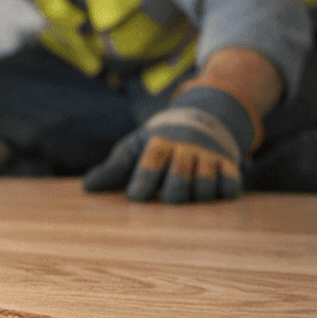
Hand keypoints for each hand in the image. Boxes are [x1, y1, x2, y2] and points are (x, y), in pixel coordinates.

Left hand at [83, 83, 261, 202]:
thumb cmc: (157, 143)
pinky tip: (211, 189)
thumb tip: (87, 188)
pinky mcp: (229, 164)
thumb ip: (113, 169)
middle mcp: (185, 148)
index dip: (140, 188)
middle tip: (166, 194)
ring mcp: (209, 156)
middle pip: (176, 189)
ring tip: (188, 191)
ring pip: (204, 192)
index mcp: (158, 144)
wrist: (199, 118)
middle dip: (169, 198)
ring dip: (194, 199)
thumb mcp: (134, 149)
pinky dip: (221, 194)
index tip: (137, 196)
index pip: (148, 169)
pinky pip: (230, 189)